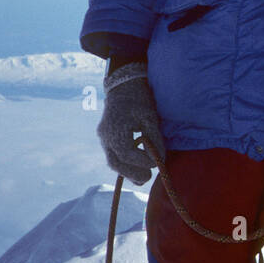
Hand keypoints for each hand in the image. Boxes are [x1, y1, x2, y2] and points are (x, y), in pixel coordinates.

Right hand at [97, 64, 166, 184]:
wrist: (123, 84)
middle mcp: (105, 136)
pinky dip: (124, 164)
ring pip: (112, 161)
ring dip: (127, 171)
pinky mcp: (105, 137)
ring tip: (143, 177)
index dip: (141, 162)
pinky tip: (137, 167)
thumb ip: (154, 139)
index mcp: (115, 129)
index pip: (126, 154)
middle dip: (132, 173)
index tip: (155, 164)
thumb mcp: (149, 117)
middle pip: (115, 163)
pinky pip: (113, 155)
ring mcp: (103, 137)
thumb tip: (159, 159)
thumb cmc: (139, 99)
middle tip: (148, 178)